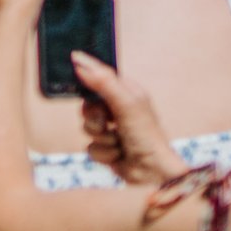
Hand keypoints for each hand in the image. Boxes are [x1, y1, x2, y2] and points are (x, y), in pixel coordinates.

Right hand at [76, 52, 189, 184]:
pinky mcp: (107, 149)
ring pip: (87, 128)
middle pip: (87, 106)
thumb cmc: (145, 134)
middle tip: (107, 122)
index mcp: (125, 93)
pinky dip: (104, 152)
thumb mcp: (125, 103)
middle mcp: (118, 110)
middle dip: (94, 118)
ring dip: (101, 137)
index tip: (83, 88)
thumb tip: (77, 59)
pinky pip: (91, 147)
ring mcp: (112, 130)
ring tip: (118, 142)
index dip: (89, 85)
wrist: (153, 171)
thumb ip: (102, 81)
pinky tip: (119, 154)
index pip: (98, 79)